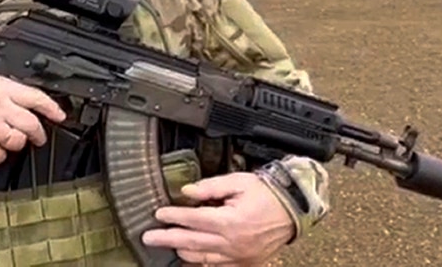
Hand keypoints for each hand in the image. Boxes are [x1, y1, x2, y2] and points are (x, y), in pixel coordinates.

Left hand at [141, 172, 294, 265]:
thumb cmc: (267, 193)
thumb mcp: (238, 182)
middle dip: (167, 239)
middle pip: (191, 242)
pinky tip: (190, 255)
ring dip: (182, 251)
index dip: (173, 216)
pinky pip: (216, 265)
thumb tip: (187, 192)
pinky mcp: (244, 262)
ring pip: (201, 258)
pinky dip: (201, 260)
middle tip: (148, 238)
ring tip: (168, 244)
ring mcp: (238, 256)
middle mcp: (232, 243)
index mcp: (229, 221)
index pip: (192, 220)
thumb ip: (210, 187)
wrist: (294, 210)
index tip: (158, 214)